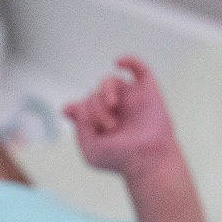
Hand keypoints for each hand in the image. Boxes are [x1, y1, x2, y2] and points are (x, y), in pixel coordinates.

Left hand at [63, 57, 179, 177]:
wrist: (148, 161)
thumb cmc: (121, 159)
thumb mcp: (91, 150)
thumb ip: (80, 127)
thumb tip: (78, 104)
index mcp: (98, 123)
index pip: (81, 106)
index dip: (76, 109)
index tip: (73, 113)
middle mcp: (113, 110)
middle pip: (93, 95)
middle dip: (95, 109)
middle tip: (109, 127)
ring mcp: (130, 99)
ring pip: (109, 81)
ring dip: (105, 91)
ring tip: (112, 106)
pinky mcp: (147, 92)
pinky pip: (138, 68)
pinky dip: (129, 60)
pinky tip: (118, 62)